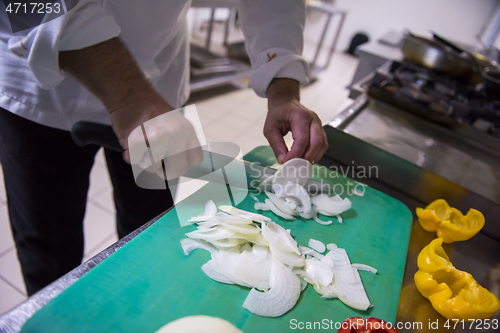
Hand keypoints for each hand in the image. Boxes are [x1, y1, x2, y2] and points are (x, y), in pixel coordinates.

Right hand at [60, 38, 201, 179]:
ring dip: (144, 162)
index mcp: (187, 130)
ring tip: (142, 147)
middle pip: (177, 170)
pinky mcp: (137, 140)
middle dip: (165, 171)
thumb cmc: (150, 111)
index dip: (184, 165)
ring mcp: (157, 138)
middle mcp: (176, 135)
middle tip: (156, 161)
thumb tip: (179, 170)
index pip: (195, 159)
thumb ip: (180, 145)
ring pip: (153, 167)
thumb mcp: (175, 123)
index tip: (174, 163)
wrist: (130, 92)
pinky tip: (130, 146)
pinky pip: (135, 160)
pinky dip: (130, 156)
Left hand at [264, 78, 327, 163]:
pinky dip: (316, 154)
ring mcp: (318, 124)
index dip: (296, 154)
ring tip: (301, 164)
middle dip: (307, 158)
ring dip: (313, 157)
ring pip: (322, 145)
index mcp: (300, 116)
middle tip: (295, 166)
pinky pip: (323, 144)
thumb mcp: (270, 128)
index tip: (286, 162)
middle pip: (316, 143)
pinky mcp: (320, 130)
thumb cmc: (278, 114)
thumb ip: (276, 145)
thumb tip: (283, 161)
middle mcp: (313, 119)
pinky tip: (306, 159)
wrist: (285, 103)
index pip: (302, 139)